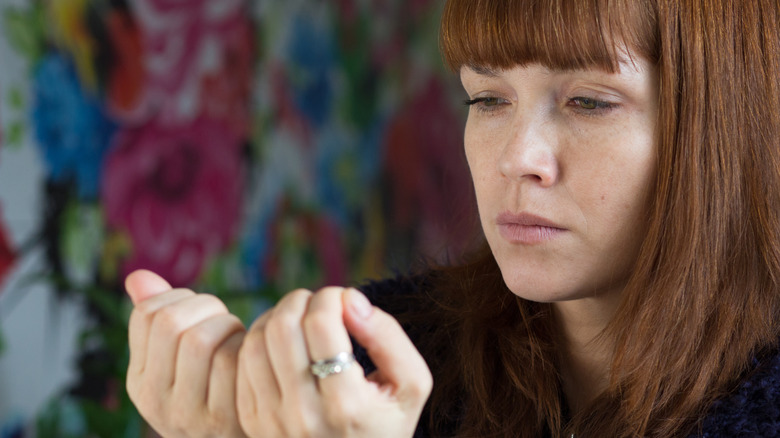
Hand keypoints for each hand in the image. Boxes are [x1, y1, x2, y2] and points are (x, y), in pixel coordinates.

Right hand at [125, 270, 246, 437]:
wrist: (238, 436)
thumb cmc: (213, 386)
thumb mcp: (178, 360)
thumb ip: (158, 320)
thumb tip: (136, 276)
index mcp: (138, 380)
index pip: (147, 313)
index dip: (180, 298)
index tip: (199, 311)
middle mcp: (154, 400)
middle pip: (171, 322)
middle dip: (206, 307)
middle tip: (222, 319)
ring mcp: (186, 413)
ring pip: (200, 338)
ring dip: (227, 325)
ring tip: (236, 336)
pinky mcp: (223, 417)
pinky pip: (232, 361)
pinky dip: (245, 346)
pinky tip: (248, 356)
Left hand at [236, 286, 431, 437]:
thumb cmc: (385, 422)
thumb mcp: (411, 384)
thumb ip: (388, 336)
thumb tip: (350, 299)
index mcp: (346, 404)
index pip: (320, 324)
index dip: (330, 297)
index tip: (343, 301)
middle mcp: (303, 415)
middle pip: (282, 327)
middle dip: (301, 300)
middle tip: (319, 305)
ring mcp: (271, 420)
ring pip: (256, 340)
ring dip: (277, 315)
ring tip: (301, 319)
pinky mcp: (250, 419)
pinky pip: (239, 361)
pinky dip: (260, 338)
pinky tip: (282, 341)